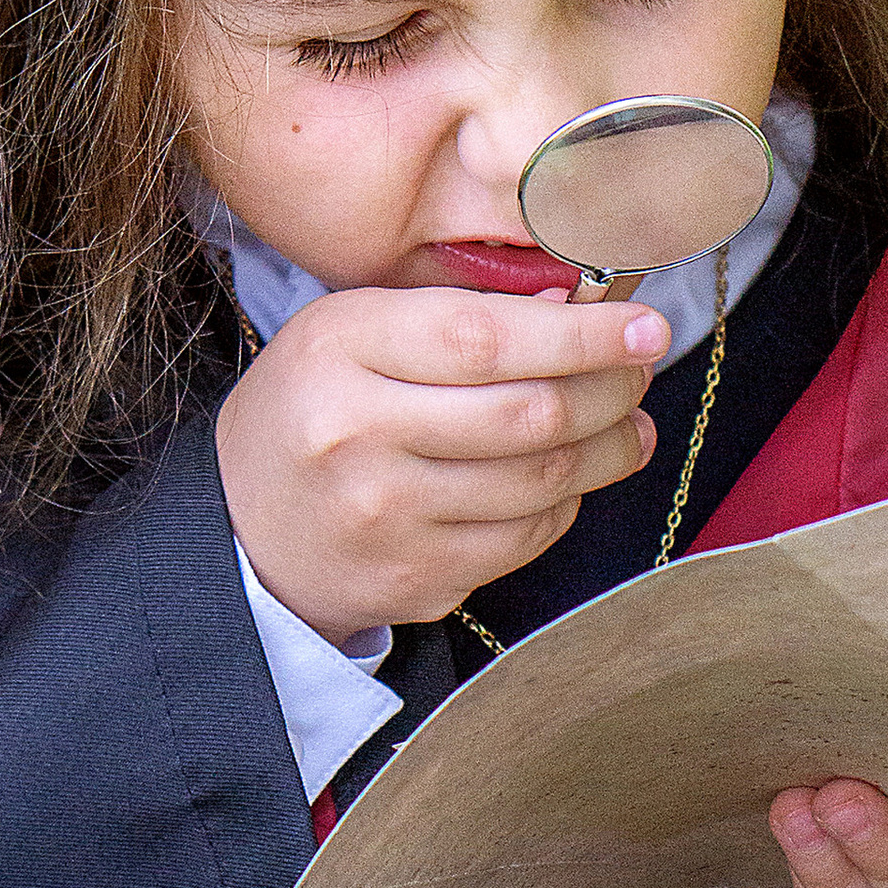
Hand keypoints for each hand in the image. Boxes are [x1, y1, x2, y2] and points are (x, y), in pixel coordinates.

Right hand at [217, 287, 666, 641]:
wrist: (242, 531)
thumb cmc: (314, 412)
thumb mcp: (350, 333)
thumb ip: (452, 316)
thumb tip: (577, 310)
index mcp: (339, 349)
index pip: (487, 338)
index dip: (583, 334)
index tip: (645, 326)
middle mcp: (357, 436)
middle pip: (527, 412)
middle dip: (609, 389)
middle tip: (639, 371)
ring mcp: (387, 517)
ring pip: (541, 480)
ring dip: (608, 449)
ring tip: (629, 424)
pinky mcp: (414, 578)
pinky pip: (524, 536)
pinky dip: (566, 502)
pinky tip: (573, 476)